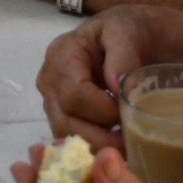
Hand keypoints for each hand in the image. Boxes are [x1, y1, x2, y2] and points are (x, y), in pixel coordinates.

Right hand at [37, 9, 150, 152]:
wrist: (132, 39)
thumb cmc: (129, 32)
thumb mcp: (129, 31)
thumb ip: (123, 54)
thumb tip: (116, 85)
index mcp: (62, 55)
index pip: (74, 95)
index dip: (102, 111)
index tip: (131, 115)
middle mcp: (50, 80)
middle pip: (65, 121)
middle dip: (100, 137)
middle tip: (132, 144)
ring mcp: (53, 102)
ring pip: (66, 137)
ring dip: (96, 148)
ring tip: (126, 149)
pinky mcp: (62, 117)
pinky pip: (72, 142)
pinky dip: (93, 150)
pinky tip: (116, 151)